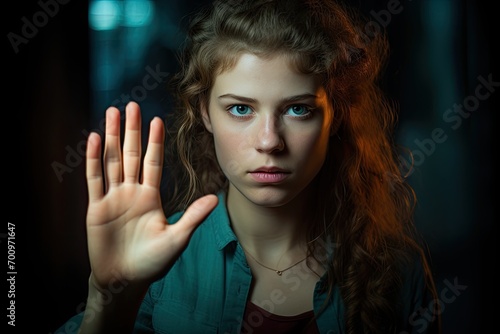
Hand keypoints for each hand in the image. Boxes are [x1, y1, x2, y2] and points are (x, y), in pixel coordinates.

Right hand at [85, 101, 217, 291]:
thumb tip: (215, 198)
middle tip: (131, 106)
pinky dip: (93, 160)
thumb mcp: (176, 239)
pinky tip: (95, 139)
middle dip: (131, 130)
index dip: (154, 142)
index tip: (157, 120)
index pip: (153, 162)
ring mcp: (113, 198)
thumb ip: (192, 216)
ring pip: (112, 161)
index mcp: (151, 197)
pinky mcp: (96, 208)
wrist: (125, 281)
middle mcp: (131, 192)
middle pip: (130, 155)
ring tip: (112, 114)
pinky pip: (94, 180)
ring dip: (112, 137)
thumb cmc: (152, 262)